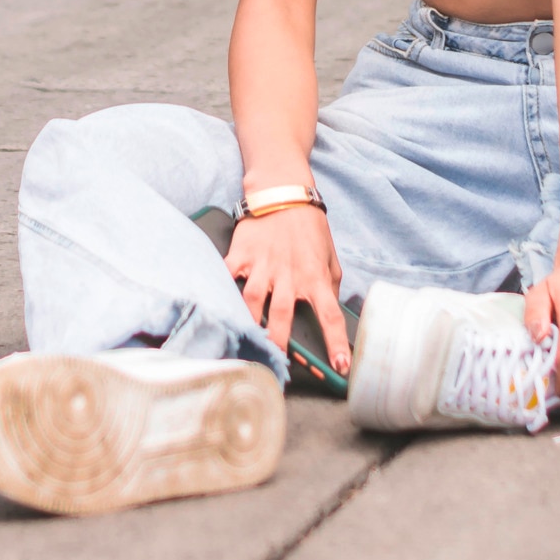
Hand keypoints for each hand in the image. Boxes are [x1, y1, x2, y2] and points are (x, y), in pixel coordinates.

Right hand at [228, 204, 352, 373]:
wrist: (283, 193)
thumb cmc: (309, 228)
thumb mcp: (330, 257)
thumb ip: (330, 286)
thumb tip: (330, 313)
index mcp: (315, 277)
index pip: (330, 315)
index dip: (336, 342)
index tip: (340, 366)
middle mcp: (289, 274)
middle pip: (283, 314)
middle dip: (280, 342)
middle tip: (277, 366)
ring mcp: (263, 265)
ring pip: (254, 300)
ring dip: (250, 324)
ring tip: (247, 346)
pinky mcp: (242, 255)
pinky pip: (229, 277)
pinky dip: (223, 292)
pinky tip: (218, 308)